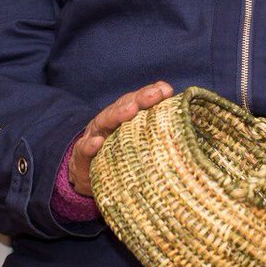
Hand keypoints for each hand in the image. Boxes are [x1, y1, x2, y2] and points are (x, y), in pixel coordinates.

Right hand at [67, 80, 173, 195]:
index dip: (152, 93)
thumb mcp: (137, 140)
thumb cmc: (120, 155)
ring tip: (130, 110)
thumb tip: (183, 117)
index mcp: (124, 116)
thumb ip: (154, 127)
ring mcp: (94, 136)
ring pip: (105, 121)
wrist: (87, 176)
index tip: (167, 91)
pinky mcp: (82, 156)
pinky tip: (97, 143)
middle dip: (140, 99)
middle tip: (154, 96)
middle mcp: (110, 122)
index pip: (138, 100)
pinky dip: (90, 146)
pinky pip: (84, 149)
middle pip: (124, 106)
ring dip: (117, 114)